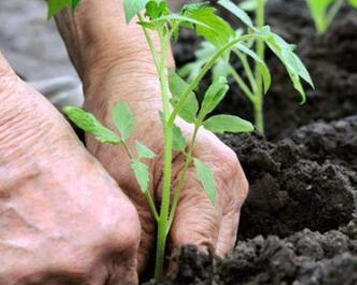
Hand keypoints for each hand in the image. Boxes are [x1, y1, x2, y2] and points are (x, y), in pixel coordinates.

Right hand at [0, 74, 140, 284]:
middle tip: (57, 248)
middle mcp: (87, 263)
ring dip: (42, 275)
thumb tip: (101, 248)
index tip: (94, 264)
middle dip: (78, 274)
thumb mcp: (95, 177)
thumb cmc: (37, 135)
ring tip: (24, 241)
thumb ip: (104, 223)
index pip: (124, 280)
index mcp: (120, 233)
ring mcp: (41, 277)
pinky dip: (3, 274)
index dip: (108, 272)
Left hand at [83, 60, 248, 270]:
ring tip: (149, 253)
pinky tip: (160, 236)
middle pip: (213, 252)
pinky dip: (184, 238)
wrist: (132, 90)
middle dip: (180, 266)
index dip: (174, 274)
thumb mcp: (124, 187)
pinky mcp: (223, 190)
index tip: (146, 279)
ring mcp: (232, 187)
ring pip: (212, 244)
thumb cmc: (125, 127)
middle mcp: (233, 185)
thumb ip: (140, 242)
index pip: (201, 251)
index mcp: (214, 177)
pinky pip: (208, 229)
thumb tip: (139, 281)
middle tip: (143, 270)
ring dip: (182, 254)